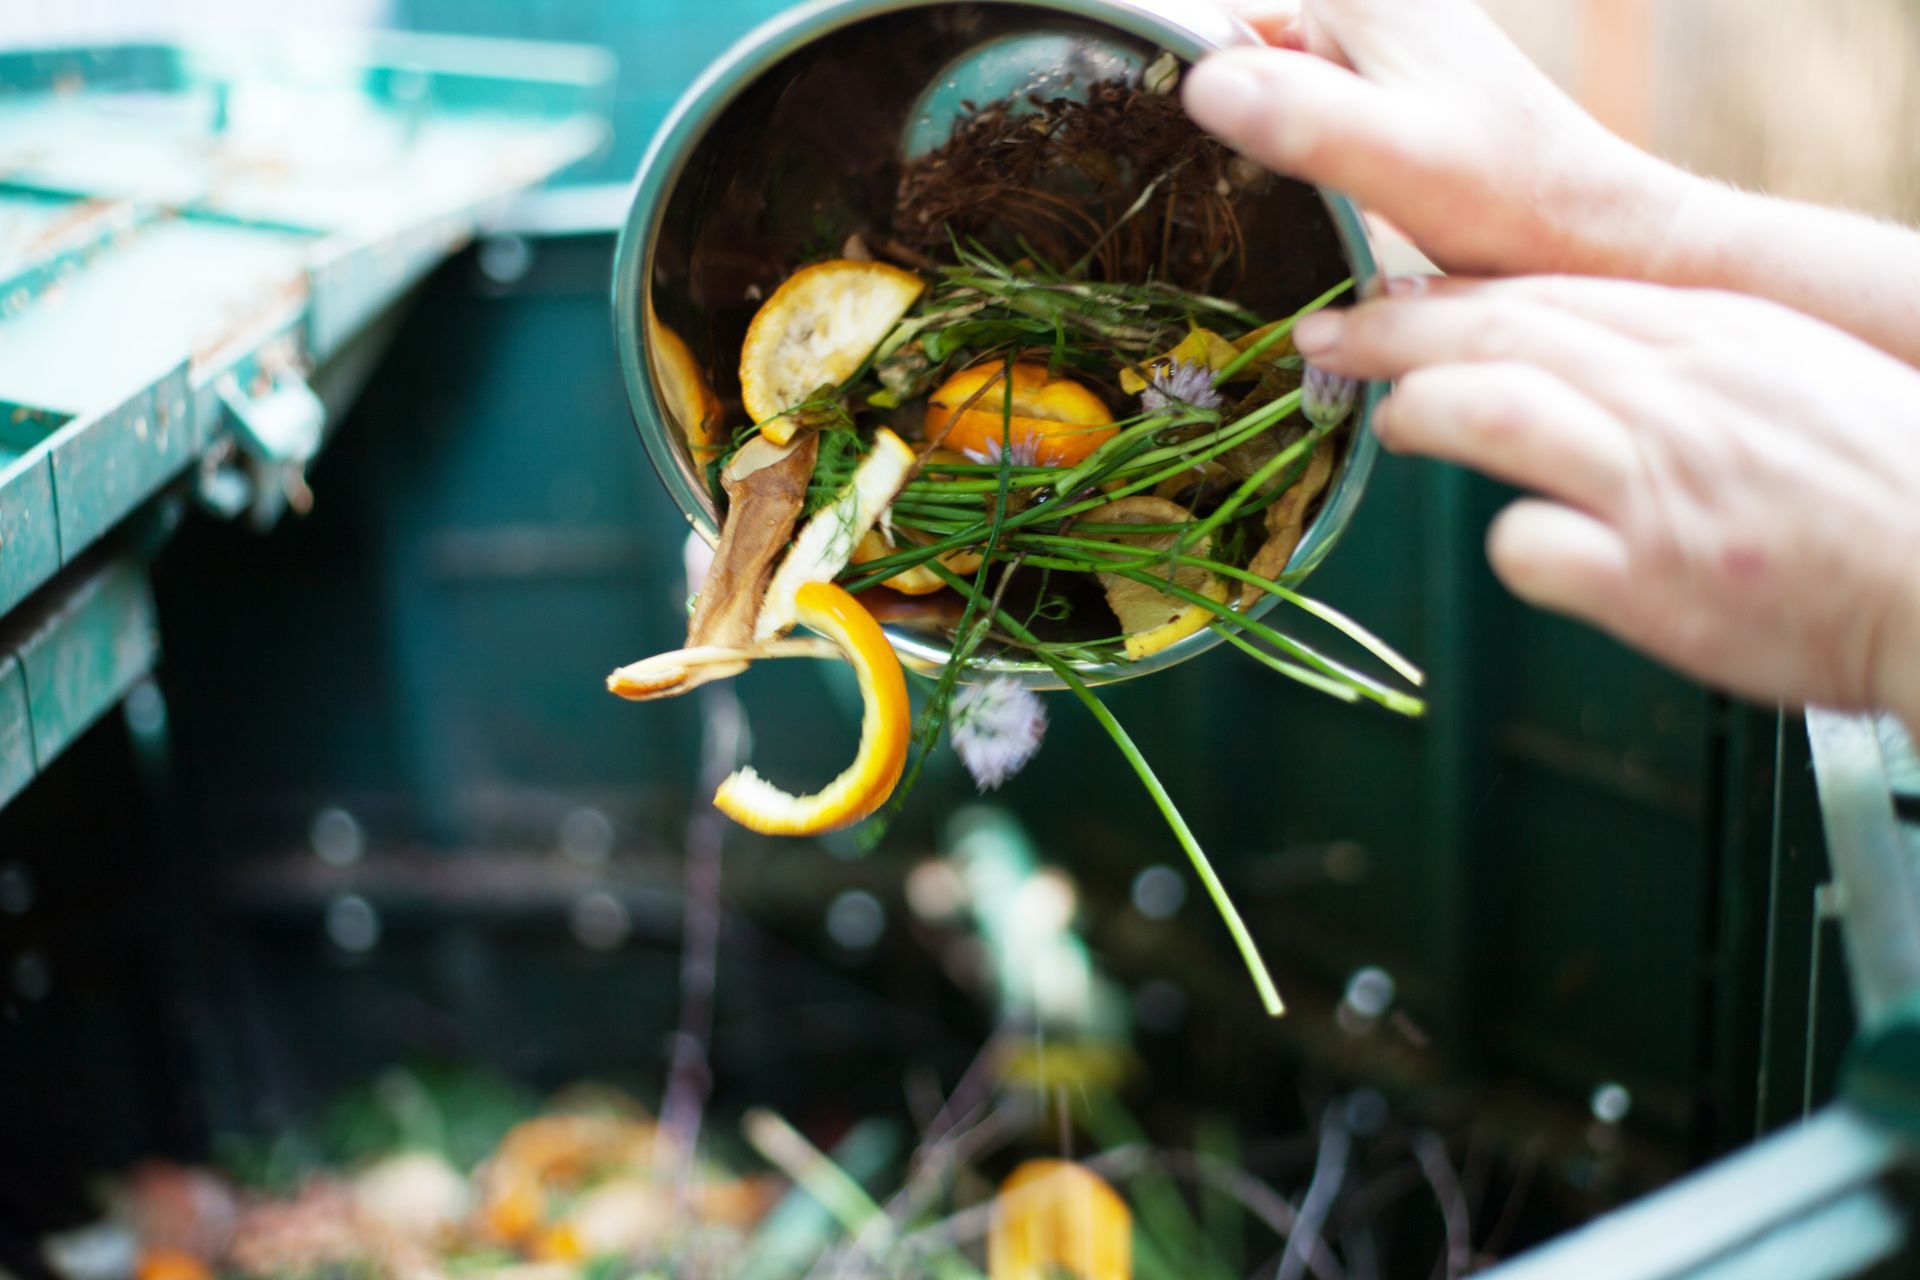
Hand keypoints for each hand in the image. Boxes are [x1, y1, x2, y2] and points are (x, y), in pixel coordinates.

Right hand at [1182, 0, 1694, 280]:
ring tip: (1264, 196)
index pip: (1216, 15)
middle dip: (1214, 110)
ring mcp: (1372, 47)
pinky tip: (1296, 201)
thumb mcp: (1397, 162)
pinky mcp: (1381, 90)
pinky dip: (1283, 154)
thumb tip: (1203, 83)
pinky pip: (1297, 110)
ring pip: (1263, 84)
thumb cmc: (1509, 199)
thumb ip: (1304, 119)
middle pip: (1235, 45)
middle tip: (1213, 186)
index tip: (1163, 134)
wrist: (1590, 232)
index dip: (1178, 63)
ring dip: (1249, 142)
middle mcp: (1363, 5)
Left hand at [1292, 276, 1919, 723]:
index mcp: (1713, 337)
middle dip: (1396, 327)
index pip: (1550, 290)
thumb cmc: (1885, 491)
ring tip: (1388, 422)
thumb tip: (1579, 360)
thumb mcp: (1787, 381)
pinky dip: (1514, 547)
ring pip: (1499, 408)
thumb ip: (1683, 364)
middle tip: (1324, 336)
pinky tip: (1527, 553)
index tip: (1383, 295)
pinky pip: (1535, 549)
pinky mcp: (1656, 580)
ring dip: (1424, 408)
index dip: (1450, 291)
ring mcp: (1661, 484)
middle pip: (1503, 329)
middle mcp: (1678, 393)